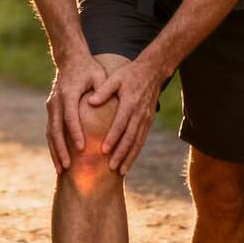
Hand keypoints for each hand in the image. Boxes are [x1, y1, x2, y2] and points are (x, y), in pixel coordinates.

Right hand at [45, 55, 106, 173]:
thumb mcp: (98, 75)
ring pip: (50, 132)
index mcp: (68, 93)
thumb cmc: (88, 69)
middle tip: (69, 166)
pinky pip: (51, 131)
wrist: (70, 59)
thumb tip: (98, 103)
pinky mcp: (51, 110)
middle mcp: (56, 101)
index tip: (82, 148)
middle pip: (55, 129)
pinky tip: (59, 160)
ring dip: (55, 151)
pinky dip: (54, 146)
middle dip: (61, 149)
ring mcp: (52, 106)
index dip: (75, 133)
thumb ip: (101, 89)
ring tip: (61, 170)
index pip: (70, 116)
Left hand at [86, 59, 161, 175]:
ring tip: (121, 171)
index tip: (104, 151)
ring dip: (130, 157)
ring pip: (138, 142)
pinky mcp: (149, 121)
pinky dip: (136, 151)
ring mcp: (146, 118)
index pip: (120, 124)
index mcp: (130, 103)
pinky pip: (142, 139)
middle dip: (121, 154)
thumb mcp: (115, 78)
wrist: (152, 71)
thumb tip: (90, 102)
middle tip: (112, 168)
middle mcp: (140, 113)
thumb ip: (103, 90)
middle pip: (130, 138)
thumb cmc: (129, 74)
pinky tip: (130, 161)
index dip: (113, 138)